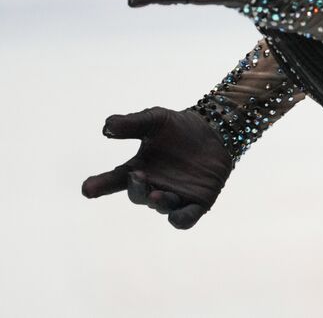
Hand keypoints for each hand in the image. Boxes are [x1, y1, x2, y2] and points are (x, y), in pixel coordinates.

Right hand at [80, 106, 234, 229]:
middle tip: (137, 176)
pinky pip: (186, 219)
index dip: (99, 186)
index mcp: (139, 169)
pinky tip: (176, 217)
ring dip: (158, 202)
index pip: (114, 180)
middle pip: (138, 194)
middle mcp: (154, 186)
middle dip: (136, 188)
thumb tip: (106, 127)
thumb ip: (132, 124)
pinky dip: (180, 220)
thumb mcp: (155, 120)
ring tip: (156, 193)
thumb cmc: (180, 127)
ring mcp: (175, 195)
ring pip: (162, 206)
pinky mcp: (198, 202)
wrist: (216, 129)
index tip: (87, 189)